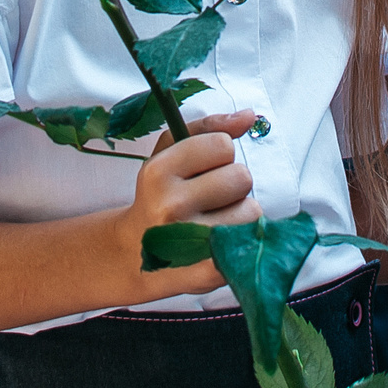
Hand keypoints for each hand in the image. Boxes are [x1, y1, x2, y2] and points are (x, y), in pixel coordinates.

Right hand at [120, 111, 260, 295]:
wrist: (135, 253)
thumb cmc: (159, 194)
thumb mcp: (169, 152)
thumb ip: (210, 127)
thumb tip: (250, 115)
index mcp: (158, 172)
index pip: (223, 145)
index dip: (219, 155)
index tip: (204, 169)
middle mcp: (171, 206)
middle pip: (242, 177)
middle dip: (233, 185)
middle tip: (212, 197)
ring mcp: (188, 243)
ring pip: (252, 212)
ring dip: (241, 214)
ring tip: (217, 219)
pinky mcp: (207, 272)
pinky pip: (249, 246)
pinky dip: (242, 243)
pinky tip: (221, 243)